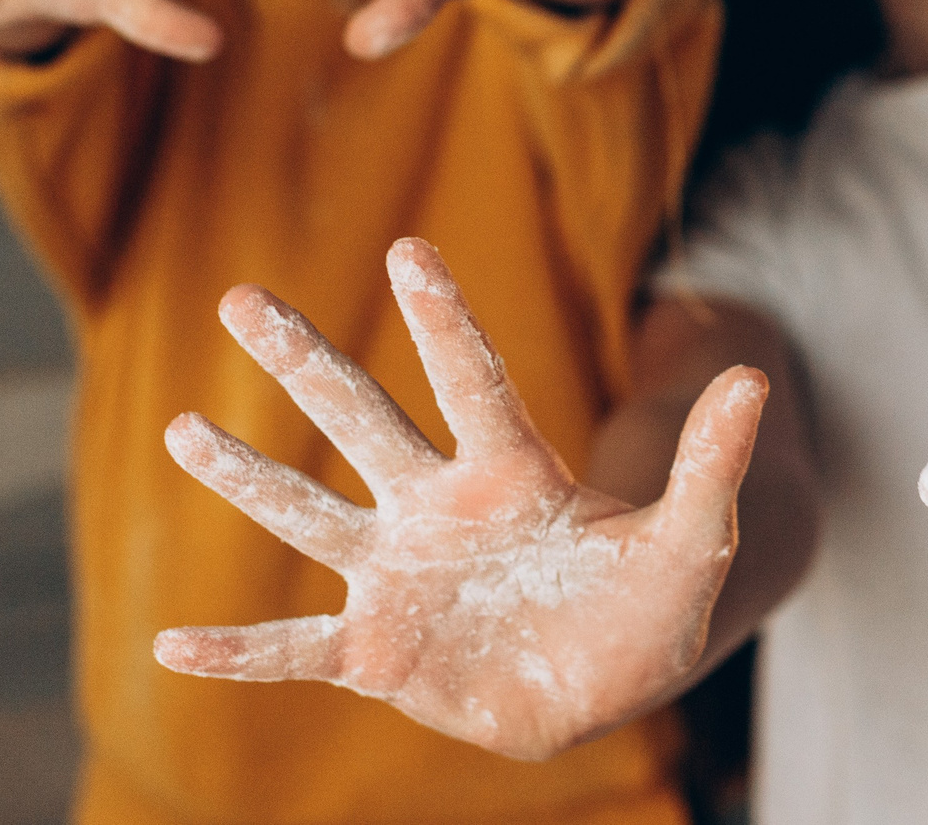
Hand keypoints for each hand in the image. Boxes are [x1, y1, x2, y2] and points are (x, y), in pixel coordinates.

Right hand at [155, 238, 767, 761]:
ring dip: (247, 476)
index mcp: (511, 473)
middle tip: (241, 296)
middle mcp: (439, 508)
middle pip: (364, 420)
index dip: (446, 319)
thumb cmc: (648, 602)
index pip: (474, 382)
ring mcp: (400, 577)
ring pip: (311, 515)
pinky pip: (296, 651)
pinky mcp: (379, 652)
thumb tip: (755, 376)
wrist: (606, 679)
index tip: (411, 248)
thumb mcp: (691, 539)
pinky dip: (238, 652)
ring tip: (180, 428)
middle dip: (305, 359)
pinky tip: (172, 645)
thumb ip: (710, 464)